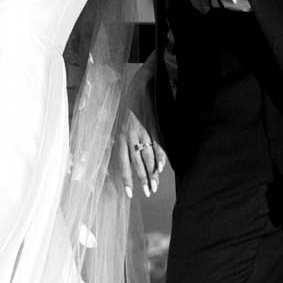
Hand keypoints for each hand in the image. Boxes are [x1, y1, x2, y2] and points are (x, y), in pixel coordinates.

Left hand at [116, 64, 165, 197]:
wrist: (139, 88)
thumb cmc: (128, 109)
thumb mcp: (120, 127)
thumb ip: (124, 144)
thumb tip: (128, 161)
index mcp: (121, 139)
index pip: (123, 164)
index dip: (126, 179)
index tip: (129, 194)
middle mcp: (131, 138)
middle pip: (138, 164)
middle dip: (143, 180)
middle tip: (147, 193)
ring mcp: (144, 133)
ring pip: (149, 157)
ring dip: (152, 173)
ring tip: (154, 186)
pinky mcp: (154, 127)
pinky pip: (158, 146)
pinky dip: (161, 157)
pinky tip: (162, 167)